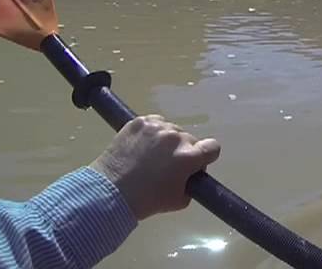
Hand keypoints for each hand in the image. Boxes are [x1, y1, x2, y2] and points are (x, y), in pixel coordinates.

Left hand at [90, 114, 220, 219]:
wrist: (108, 192)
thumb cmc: (146, 200)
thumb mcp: (179, 200)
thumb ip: (191, 183)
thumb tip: (190, 174)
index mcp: (189, 156)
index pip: (213, 146)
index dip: (206, 156)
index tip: (196, 163)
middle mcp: (176, 137)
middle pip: (189, 139)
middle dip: (182, 151)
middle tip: (166, 166)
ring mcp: (157, 127)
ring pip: (171, 130)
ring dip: (166, 141)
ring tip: (150, 156)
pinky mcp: (139, 121)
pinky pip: (155, 123)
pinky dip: (151, 133)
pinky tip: (141, 146)